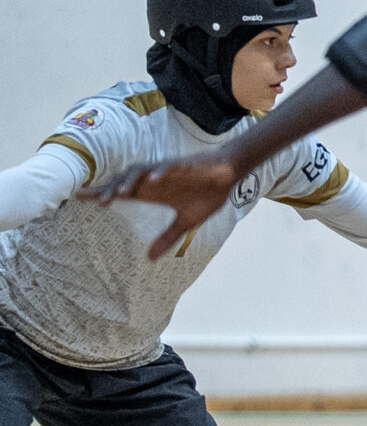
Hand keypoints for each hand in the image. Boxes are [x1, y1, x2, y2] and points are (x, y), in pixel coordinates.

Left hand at [94, 154, 240, 258]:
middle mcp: (154, 181)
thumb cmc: (206, 195)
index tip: (79, 197)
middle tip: (98, 202)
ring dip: (130, 181)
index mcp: (152, 193)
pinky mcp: (182, 166)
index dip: (100, 194)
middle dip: (111, 190)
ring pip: (141, 172)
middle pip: (125, 182)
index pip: (120, 192)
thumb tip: (151, 259)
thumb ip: (167, 237)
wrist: (228, 176)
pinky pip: (167, 167)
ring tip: (120, 193)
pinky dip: (159, 172)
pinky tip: (153, 180)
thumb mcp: (186, 222)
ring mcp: (166, 172)